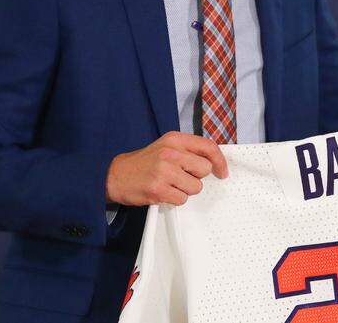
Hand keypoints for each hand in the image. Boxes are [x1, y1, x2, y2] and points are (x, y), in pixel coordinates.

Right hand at [106, 132, 228, 206]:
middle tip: (182, 177)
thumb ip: (188, 151)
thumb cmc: (145, 163)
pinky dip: (175, 199)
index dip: (219, 161)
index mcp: (175, 139)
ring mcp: (164, 171)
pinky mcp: (158, 189)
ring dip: (186, 190)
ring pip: (196, 187)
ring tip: (170, 185)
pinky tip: (163, 192)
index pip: (208, 147)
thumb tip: (214, 162)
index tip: (222, 171)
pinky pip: (182, 199)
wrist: (116, 175)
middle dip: (197, 177)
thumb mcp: (167, 147)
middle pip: (204, 169)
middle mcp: (171, 153)